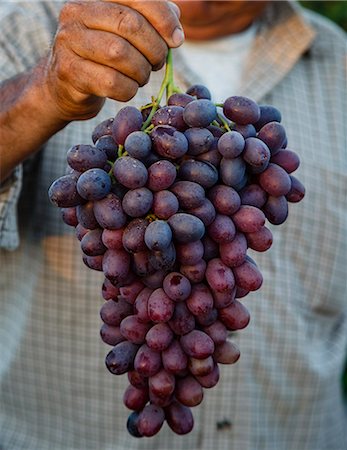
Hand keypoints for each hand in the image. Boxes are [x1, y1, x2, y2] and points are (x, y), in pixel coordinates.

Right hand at [43, 0, 183, 120]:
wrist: (65, 87)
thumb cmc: (102, 57)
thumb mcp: (124, 33)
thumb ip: (151, 21)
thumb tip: (175, 24)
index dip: (163, 18)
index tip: (176, 40)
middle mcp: (77, 12)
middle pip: (130, 24)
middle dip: (154, 48)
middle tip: (157, 63)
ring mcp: (68, 42)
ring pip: (120, 54)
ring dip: (141, 72)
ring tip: (141, 77)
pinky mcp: (69, 71)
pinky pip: (111, 82)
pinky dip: (128, 90)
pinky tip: (127, 89)